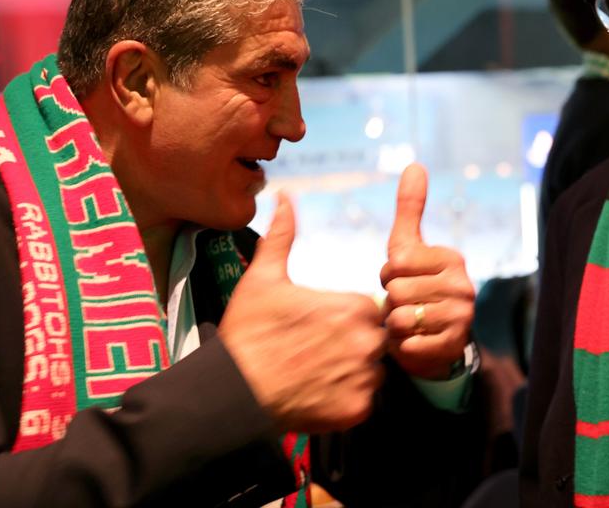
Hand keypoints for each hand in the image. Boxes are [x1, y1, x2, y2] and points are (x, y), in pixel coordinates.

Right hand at [218, 193, 385, 432]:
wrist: (233, 392)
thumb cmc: (248, 333)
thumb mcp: (263, 278)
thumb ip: (283, 236)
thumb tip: (285, 197)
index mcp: (354, 307)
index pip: (368, 310)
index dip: (342, 319)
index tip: (317, 329)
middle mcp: (368, 342)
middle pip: (375, 341)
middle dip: (351, 346)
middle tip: (315, 354)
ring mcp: (364, 379)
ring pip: (372, 373)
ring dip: (352, 374)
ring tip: (315, 375)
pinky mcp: (357, 411)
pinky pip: (364, 403)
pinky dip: (346, 402)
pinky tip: (317, 395)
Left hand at [381, 164, 474, 379]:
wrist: (437, 340)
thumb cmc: (417, 286)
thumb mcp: (409, 247)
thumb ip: (410, 208)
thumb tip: (414, 164)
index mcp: (452, 259)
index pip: (395, 264)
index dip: (388, 276)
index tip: (402, 280)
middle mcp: (463, 285)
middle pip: (396, 292)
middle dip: (390, 302)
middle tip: (406, 305)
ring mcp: (462, 316)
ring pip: (400, 318)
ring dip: (395, 326)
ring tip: (410, 323)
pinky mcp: (453, 345)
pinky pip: (409, 344)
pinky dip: (403, 346)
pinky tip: (415, 341)